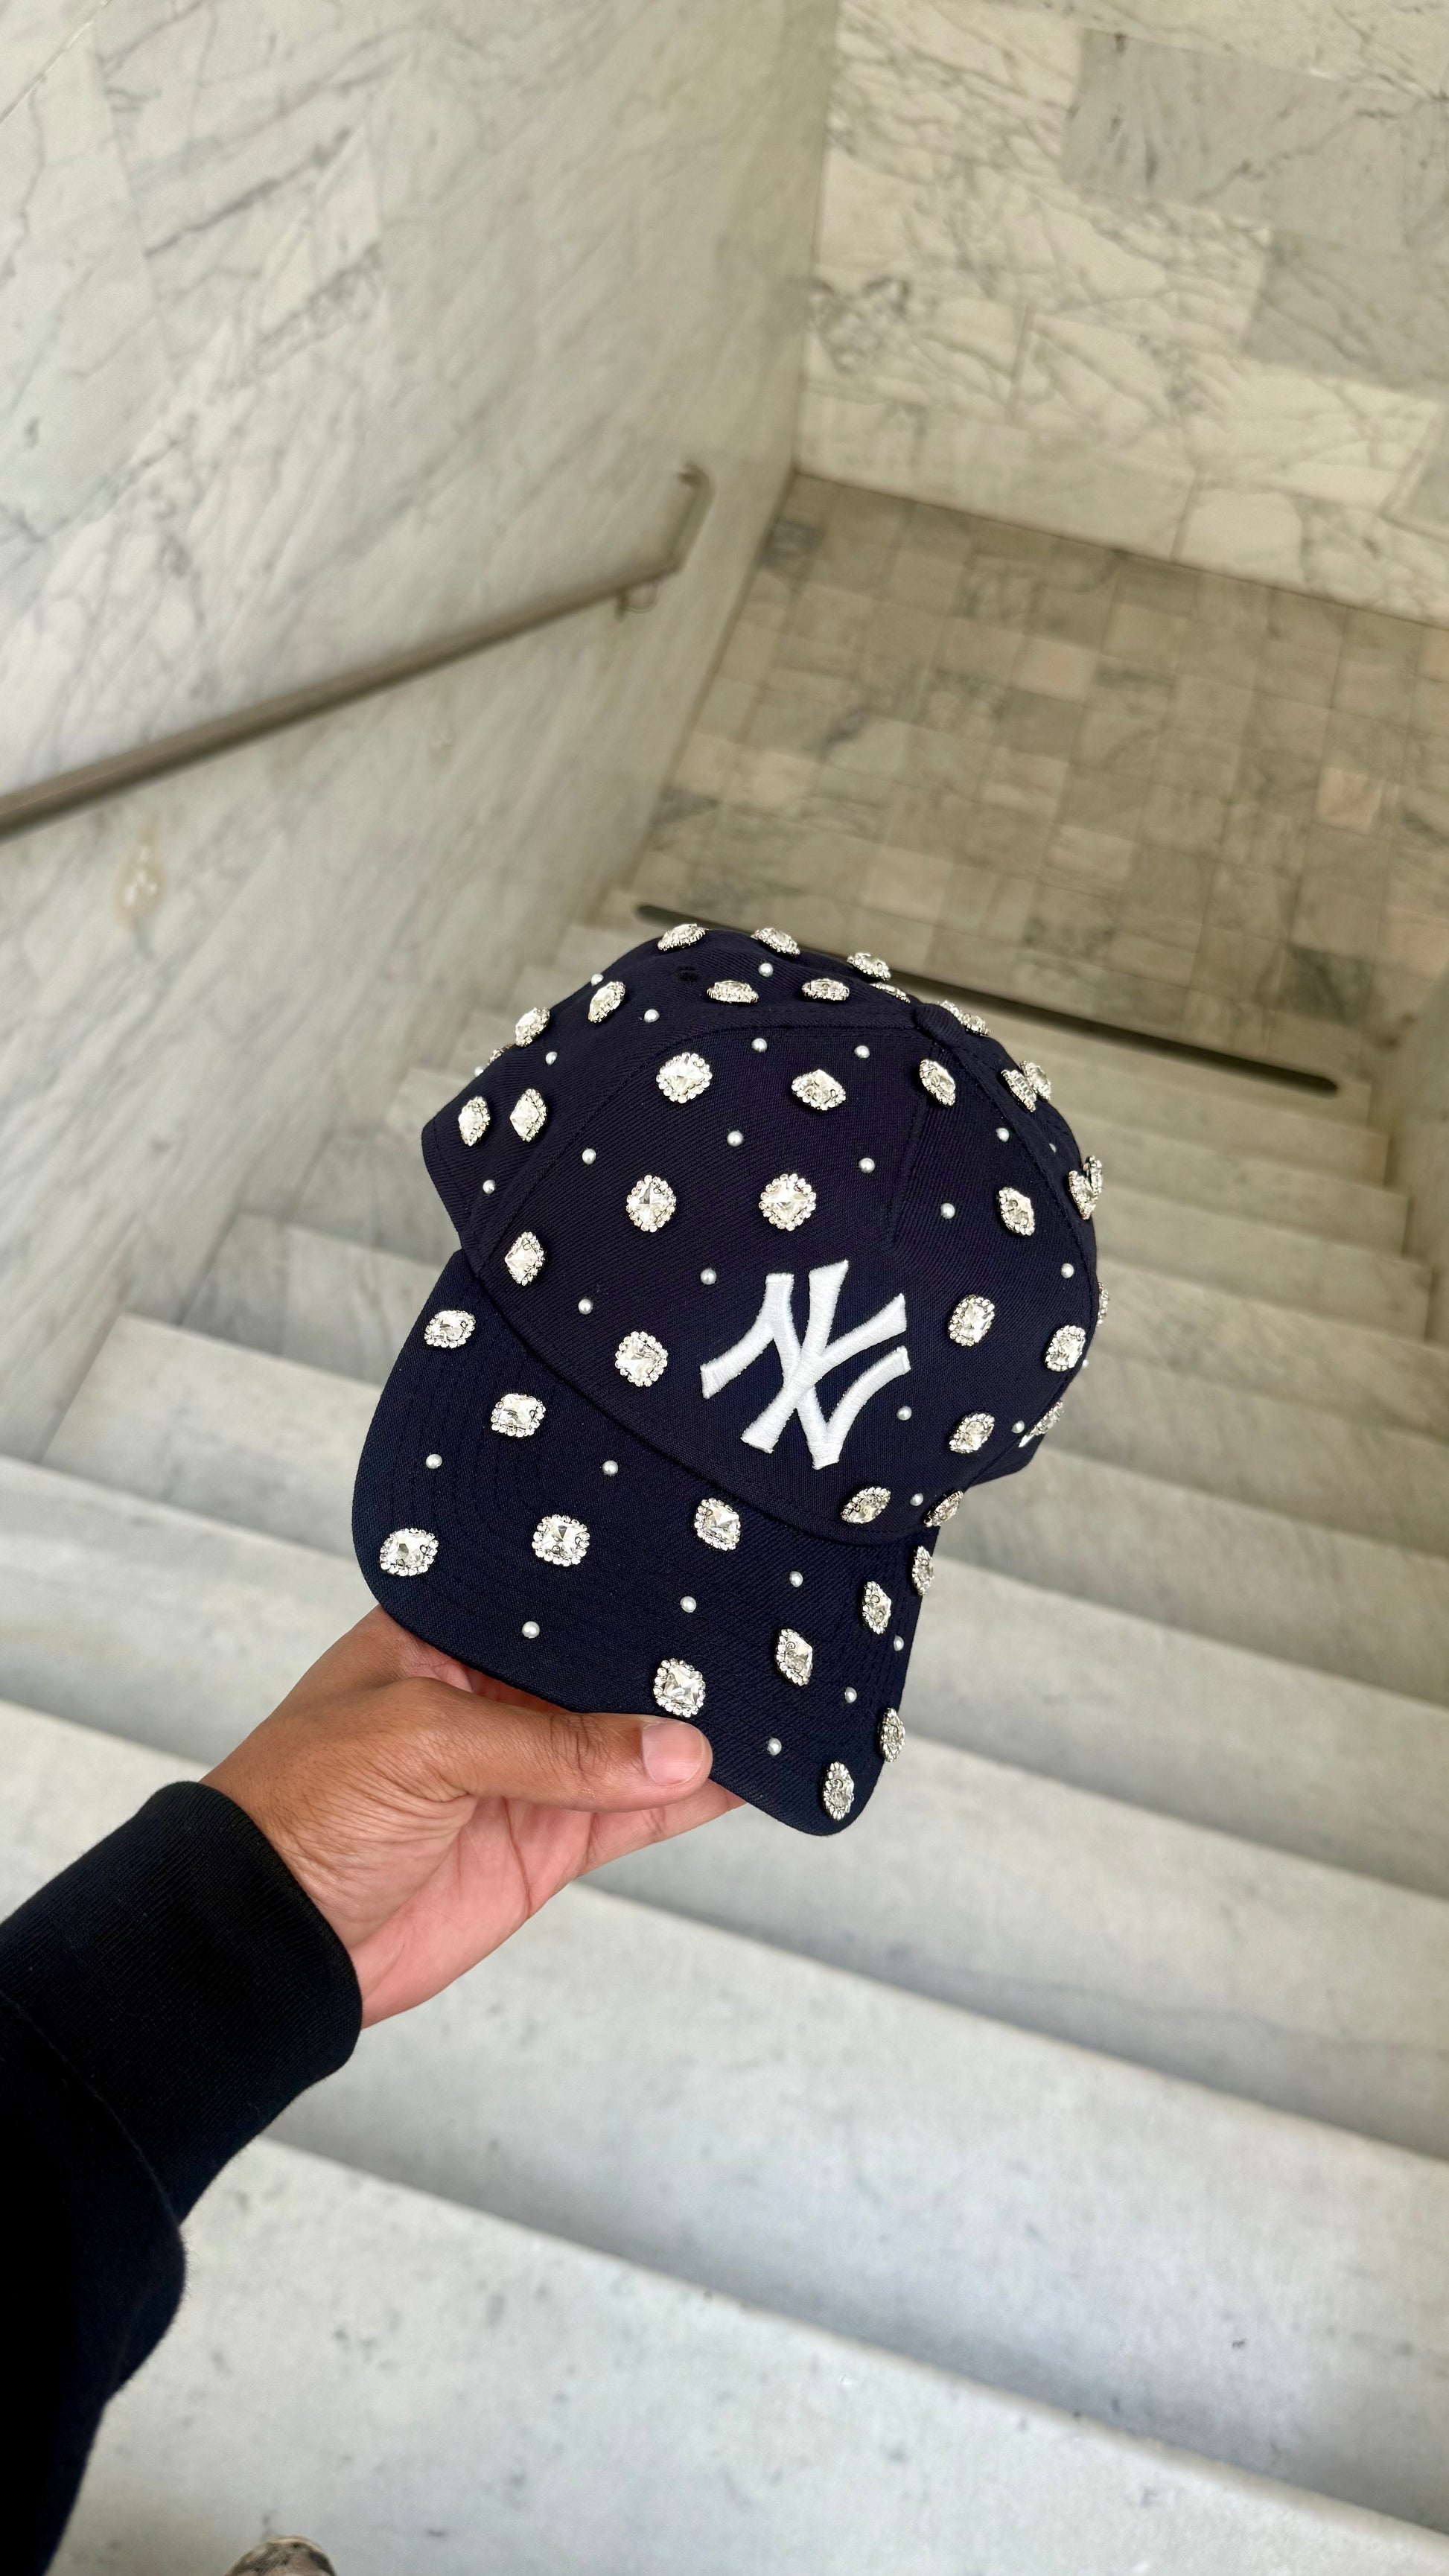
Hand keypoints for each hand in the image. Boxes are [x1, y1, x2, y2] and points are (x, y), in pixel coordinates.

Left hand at [205, 1607, 737, 2025]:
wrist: (269, 1942)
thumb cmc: (304, 1805)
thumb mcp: (425, 1741)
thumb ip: (557, 1746)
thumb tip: (682, 1752)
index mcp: (447, 1633)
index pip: (554, 1593)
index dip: (621, 1582)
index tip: (701, 1558)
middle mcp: (493, 1693)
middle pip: (605, 1665)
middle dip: (673, 1654)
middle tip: (763, 1626)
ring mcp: (524, 1771)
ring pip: (634, 1740)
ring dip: (697, 1728)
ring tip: (777, 1695)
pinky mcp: (546, 1845)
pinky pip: (636, 1814)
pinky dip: (693, 1800)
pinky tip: (750, 1775)